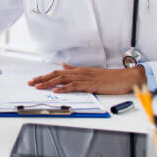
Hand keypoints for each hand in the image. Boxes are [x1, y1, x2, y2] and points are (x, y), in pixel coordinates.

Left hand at [28, 63, 145, 94]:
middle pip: (57, 74)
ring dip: (49, 83)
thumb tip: (64, 66)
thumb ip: (75, 70)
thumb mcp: (90, 72)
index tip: (35, 80)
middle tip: (31, 83)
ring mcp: (84, 78)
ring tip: (38, 86)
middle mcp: (79, 72)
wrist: (125, 78)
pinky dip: (64, 88)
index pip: (58, 72)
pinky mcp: (90, 84)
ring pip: (63, 79)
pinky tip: (56, 90)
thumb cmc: (110, 77)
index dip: (45, 76)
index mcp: (79, 71)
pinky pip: (74, 86)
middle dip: (42, 79)